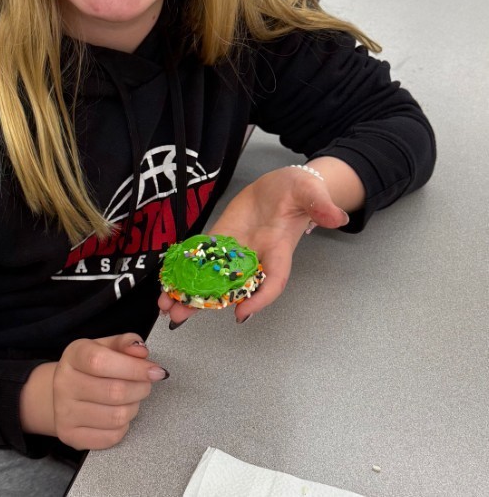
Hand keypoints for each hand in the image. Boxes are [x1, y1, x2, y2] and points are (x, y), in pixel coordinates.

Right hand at [21, 333, 168, 449]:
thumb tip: (141, 352)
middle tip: (146, 383)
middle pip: (114, 392)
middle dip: (141, 388)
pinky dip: (124, 426)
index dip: (134, 367)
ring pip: (117, 416)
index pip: (101, 362)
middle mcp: (64, 383)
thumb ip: (126, 344)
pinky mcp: (70, 436)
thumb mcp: (105, 346)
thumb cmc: (89, 367)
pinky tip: (118, 413)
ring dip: (134, 407)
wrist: (61, 392)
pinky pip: (111, 437)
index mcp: (73, 355)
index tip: (155, 371)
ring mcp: (64, 412)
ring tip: (131, 398)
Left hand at [158, 162, 355, 326]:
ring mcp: (236, 252)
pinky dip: (186, 272)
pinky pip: (202, 260)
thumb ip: (321, 205)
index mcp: (279, 251)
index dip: (259, 299)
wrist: (282, 185)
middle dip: (207, 303)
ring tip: (165, 307)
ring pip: (212, 279)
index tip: (242, 312)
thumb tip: (337, 216)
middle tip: (180, 316)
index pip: (272, 281)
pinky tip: (167, 282)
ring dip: (189, 293)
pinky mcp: (220, 240)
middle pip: (232, 288)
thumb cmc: (299, 191)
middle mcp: (255, 258)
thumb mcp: (310, 192)